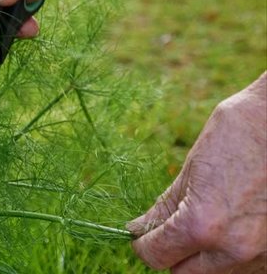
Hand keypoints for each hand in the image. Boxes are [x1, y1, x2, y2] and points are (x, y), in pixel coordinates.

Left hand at [128, 72, 266, 272]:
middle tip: (172, 226)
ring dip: (204, 255)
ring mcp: (261, 254)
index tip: (142, 233)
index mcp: (202, 226)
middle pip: (184, 273)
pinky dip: (232, 251)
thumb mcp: (192, 168)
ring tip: (209, 218)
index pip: (156, 256)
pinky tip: (234, 222)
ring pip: (215, 272)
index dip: (144, 244)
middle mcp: (234, 249)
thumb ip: (165, 207)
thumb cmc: (239, 132)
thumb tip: (138, 229)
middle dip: (173, 252)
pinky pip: (244, 264)